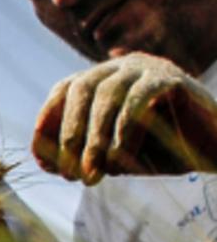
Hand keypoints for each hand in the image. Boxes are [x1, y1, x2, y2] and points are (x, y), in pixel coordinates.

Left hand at [32, 53, 216, 182]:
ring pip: (106, 95)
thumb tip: (45, 162)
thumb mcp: (112, 155)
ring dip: (94, 139)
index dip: (48, 123)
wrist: (215, 149)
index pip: (63, 91)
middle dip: (69, 134)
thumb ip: (80, 153)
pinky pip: (139, 100)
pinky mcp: (172, 78)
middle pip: (80, 89)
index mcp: (102, 78)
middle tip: (70, 173)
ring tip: (91, 175)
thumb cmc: (161, 151)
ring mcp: (147, 67)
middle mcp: (121, 66)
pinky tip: (120, 159)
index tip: (43, 159)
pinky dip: (124, 132)